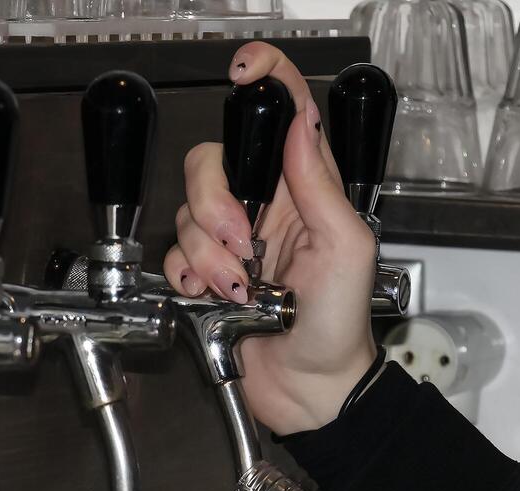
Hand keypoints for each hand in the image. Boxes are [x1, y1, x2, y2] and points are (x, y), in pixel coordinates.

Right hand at [163, 41, 378, 435]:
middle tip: (242, 244)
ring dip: (208, 255)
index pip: (282, 113)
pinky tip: (214, 296)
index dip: (262, 79)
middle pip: (212, 163)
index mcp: (304, 188)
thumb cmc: (340, 325)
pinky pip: (173, 254)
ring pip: (188, 212)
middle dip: (214, 203)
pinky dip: (188, 276)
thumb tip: (301, 124)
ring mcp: (231, 241)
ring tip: (240, 289)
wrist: (312, 389)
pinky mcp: (204, 274)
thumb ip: (321, 184)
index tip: (244, 72)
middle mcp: (264, 206)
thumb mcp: (346, 248)